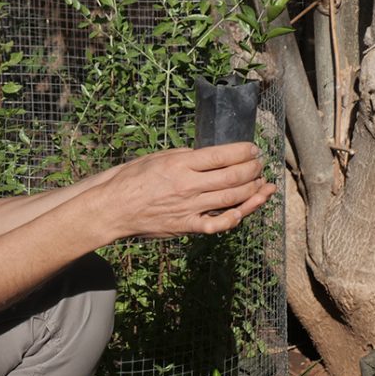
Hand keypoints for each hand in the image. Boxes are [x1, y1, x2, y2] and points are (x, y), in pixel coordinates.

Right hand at [103, 142, 275, 239]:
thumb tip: (206, 156)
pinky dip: (234, 219)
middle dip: (253, 169)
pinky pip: (216, 225)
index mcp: (180, 164)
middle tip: (259, 165)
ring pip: (231, 199)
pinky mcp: (186, 226)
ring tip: (262, 184)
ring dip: (252, 191)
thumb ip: (183, 156)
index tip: (253, 149)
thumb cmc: (130, 179)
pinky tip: (243, 212)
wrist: (112, 208)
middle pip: (233, 177)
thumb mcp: (155, 157)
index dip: (244, 152)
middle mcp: (188, 185)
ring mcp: (189, 208)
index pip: (222, 156)